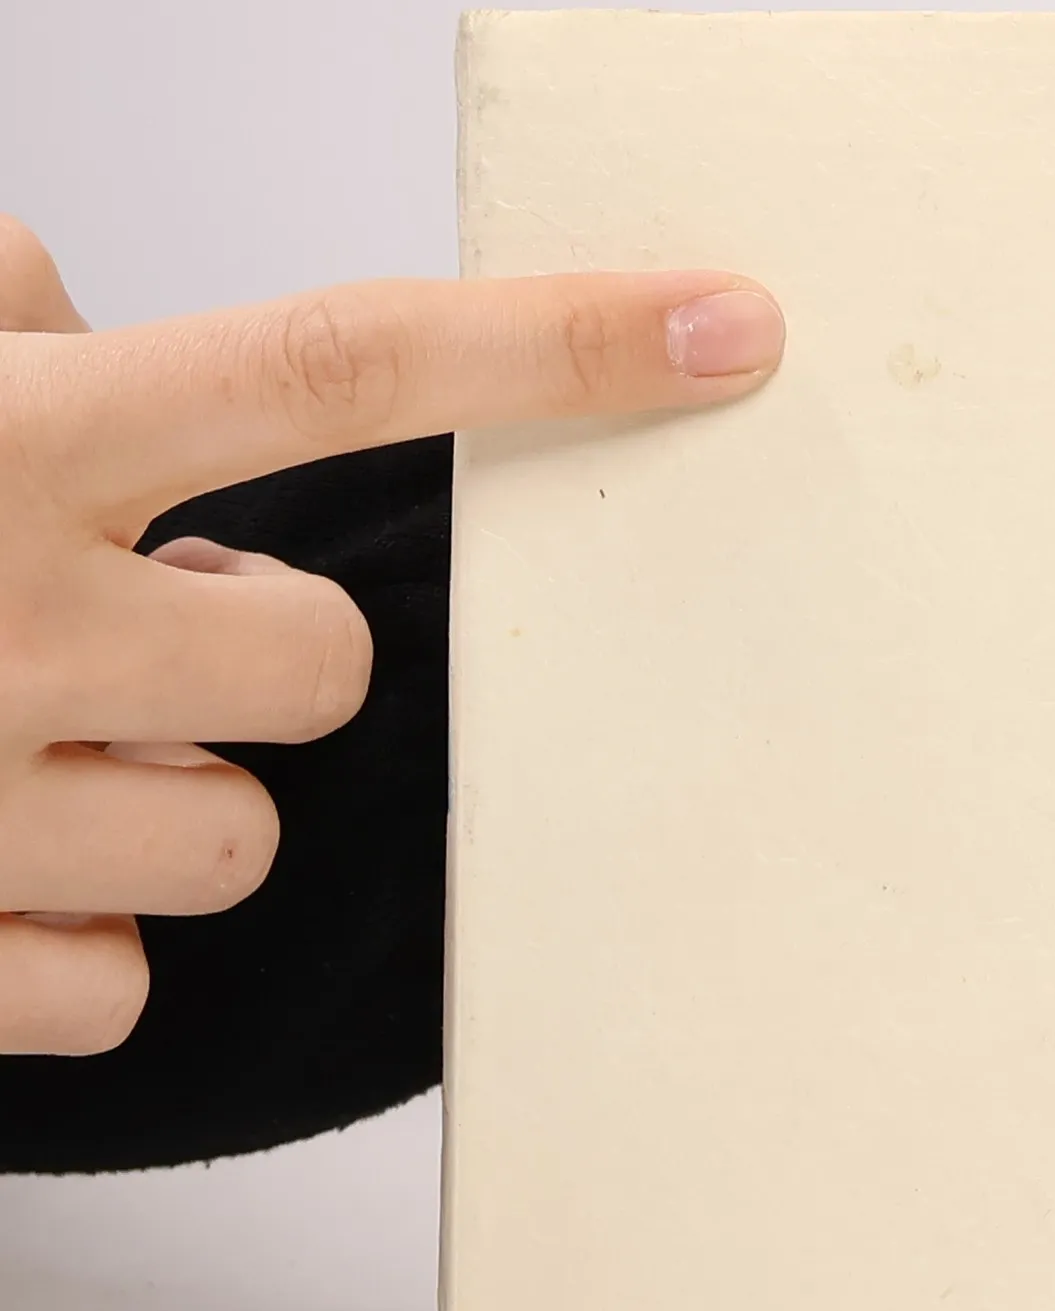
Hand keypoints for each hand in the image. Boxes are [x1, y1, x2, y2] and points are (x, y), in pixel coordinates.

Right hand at [0, 223, 783, 1052]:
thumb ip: (7, 335)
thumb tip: (115, 330)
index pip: (340, 360)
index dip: (553, 342)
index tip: (727, 324)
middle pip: (325, 663)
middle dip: (254, 649)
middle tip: (126, 626)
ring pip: (233, 839)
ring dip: (151, 795)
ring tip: (3, 749)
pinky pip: (120, 986)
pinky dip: (63, 935)